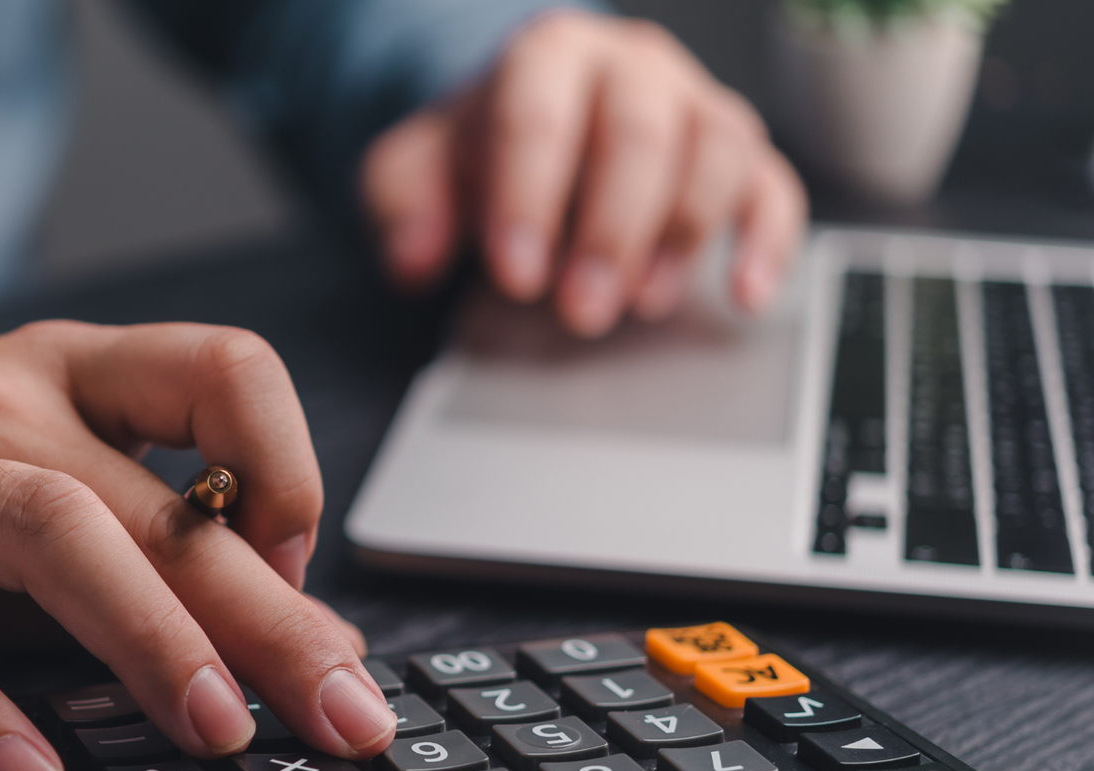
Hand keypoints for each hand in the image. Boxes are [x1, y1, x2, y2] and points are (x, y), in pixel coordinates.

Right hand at [0, 322, 393, 770]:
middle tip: (342, 711)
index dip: (287, 471)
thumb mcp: (32, 487)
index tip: (303, 579)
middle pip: (150, 499)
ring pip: (46, 536)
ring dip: (147, 637)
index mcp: (64, 375)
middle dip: (264, 614)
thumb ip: (151, 553)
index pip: (220, 372)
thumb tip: (305, 646)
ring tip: (215, 730)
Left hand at [362, 10, 806, 336]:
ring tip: (642, 304)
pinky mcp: (738, 154)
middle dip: (611, 231)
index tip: (516, 275)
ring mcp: (693, 103)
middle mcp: (631, 66)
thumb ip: (401, 206)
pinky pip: (773, 185)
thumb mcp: (413, 172)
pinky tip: (745, 294)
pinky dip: (767, 240)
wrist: (529, 131)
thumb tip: (412, 259)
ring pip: (716, 150)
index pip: (539, 116)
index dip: (529, 198)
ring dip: (684, 235)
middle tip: (580, 310)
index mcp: (546, 55)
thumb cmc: (478, 154)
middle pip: (638, 133)